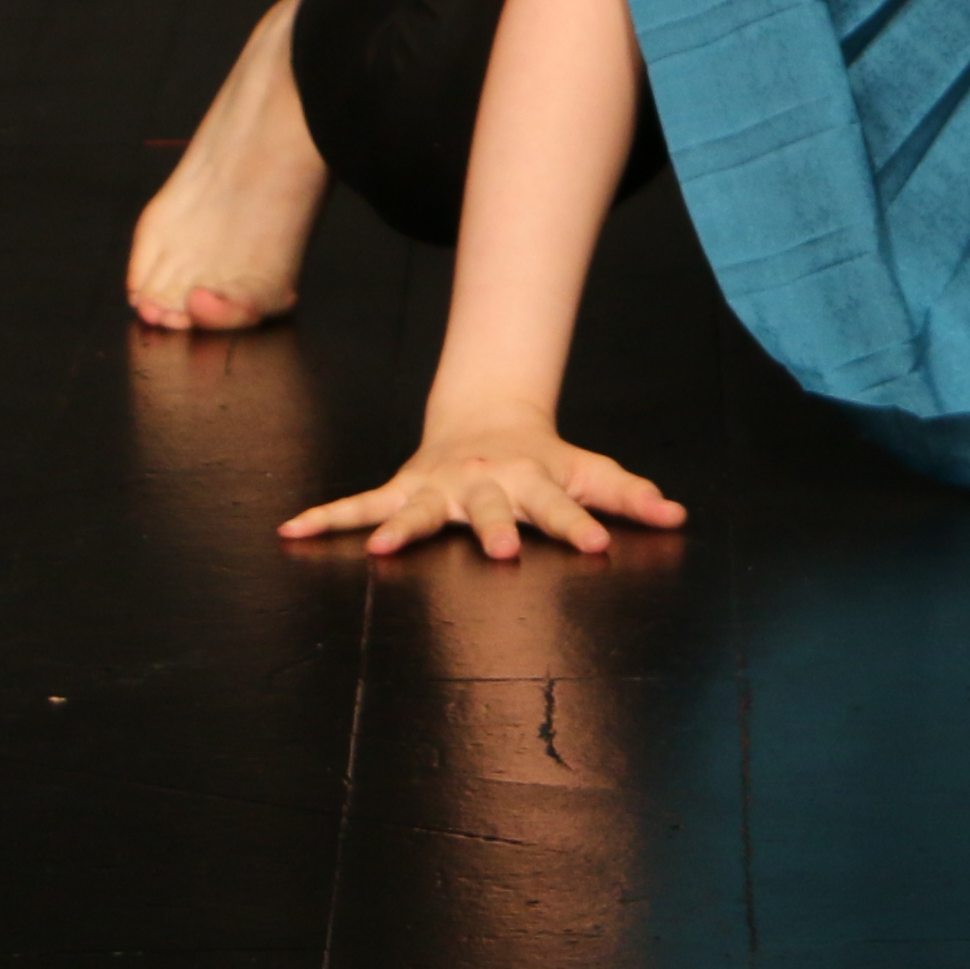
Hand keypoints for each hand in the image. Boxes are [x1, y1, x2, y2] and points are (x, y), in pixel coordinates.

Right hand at [281, 416, 688, 561]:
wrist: (487, 416)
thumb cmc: (545, 459)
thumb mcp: (591, 470)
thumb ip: (629, 496)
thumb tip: (678, 517)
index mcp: (533, 480)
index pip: (564, 506)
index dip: (582, 524)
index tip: (601, 545)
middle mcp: (485, 484)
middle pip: (492, 508)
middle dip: (497, 529)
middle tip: (503, 552)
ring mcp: (439, 487)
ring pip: (418, 509)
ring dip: (401, 529)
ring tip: (383, 552)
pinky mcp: (403, 490)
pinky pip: (361, 506)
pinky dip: (327, 518)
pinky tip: (291, 531)